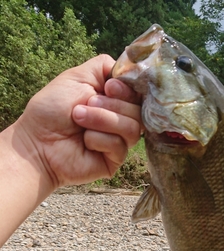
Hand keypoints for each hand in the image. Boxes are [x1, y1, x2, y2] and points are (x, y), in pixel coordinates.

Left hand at [16, 54, 141, 188]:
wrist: (37, 142)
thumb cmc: (51, 110)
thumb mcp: (76, 77)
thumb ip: (103, 67)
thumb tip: (127, 68)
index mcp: (113, 101)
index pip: (138, 94)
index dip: (127, 89)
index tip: (108, 87)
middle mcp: (119, 121)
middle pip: (138, 111)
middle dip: (109, 106)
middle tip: (83, 107)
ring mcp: (119, 142)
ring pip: (132, 128)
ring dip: (102, 120)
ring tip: (79, 120)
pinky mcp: (115, 160)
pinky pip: (120, 146)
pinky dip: (98, 140)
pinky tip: (84, 142)